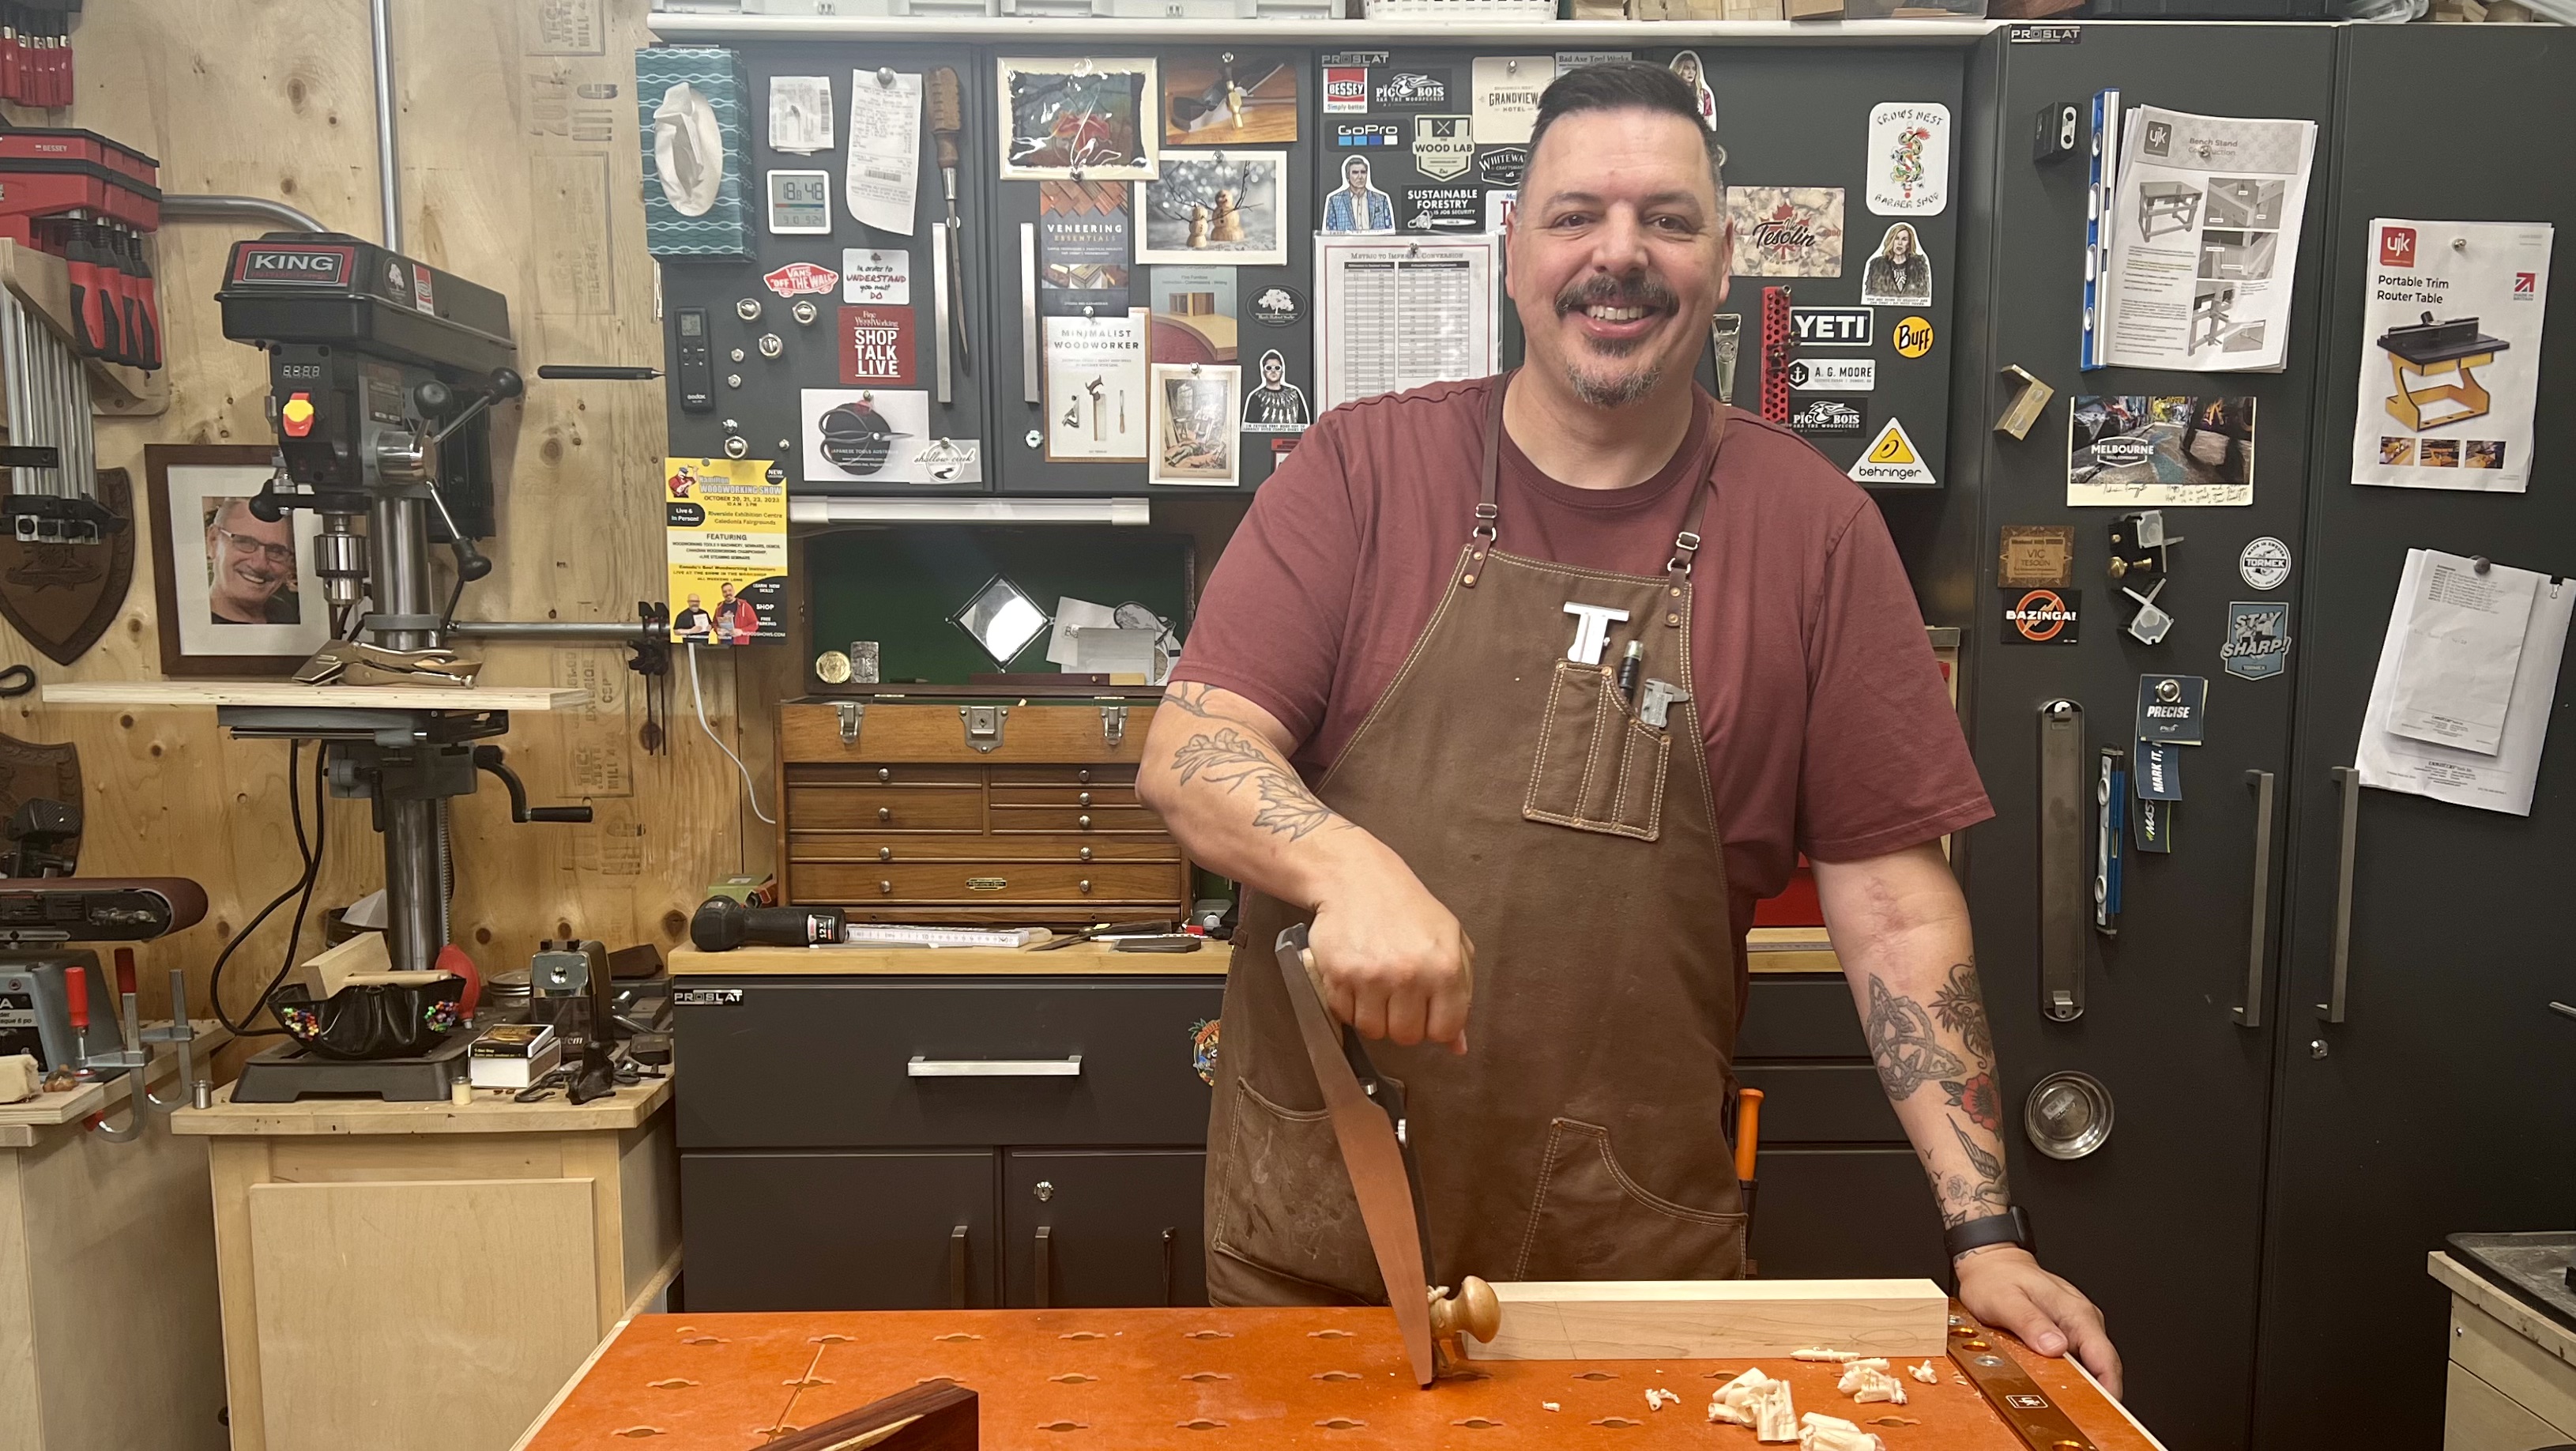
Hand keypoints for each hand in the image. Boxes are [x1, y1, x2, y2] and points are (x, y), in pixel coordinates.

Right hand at [1306, 854, 1474, 1053]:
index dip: (1433, 1025)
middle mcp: (1410, 975)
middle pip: (1406, 1036)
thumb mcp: (1450, 940)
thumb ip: (1461, 992)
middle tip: (1397, 994)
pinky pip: (1345, 1015)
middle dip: (1401, 1021)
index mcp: (1445, 968)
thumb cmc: (1408, 908)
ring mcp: (1372, 976)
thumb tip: (1458, 1045)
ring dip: (1373, 1014)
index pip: (1443, 1031)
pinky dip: (1348, 1003)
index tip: (1425, 1010)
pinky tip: (1356, 977)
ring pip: (1373, 1030)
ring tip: (1375, 984)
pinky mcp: (1340, 975)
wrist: (1356, 877)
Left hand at [1955, 1246, 2122, 1398]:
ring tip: (2060, 1404)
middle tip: (2075, 1414)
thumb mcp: (2004, 1300)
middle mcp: (2082, 1320)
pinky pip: (2074, 1360)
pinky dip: (2068, 1376)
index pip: (2104, 1357)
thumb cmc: (1997, 1278)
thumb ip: (2029, 1323)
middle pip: (2101, 1367)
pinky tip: (2052, 1385)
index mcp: (2076, 1312)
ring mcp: (2076, 1328)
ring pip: (2088, 1366)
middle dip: (2095, 1394)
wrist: (1991, 1264)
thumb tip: (2055, 1347)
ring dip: (2079, 1386)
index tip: (2102, 1410)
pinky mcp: (2065, 1334)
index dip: (2108, 1387)